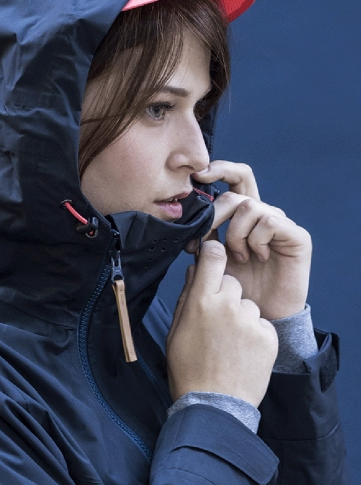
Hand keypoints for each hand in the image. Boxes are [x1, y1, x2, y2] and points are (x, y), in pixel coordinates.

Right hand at [167, 241, 277, 406]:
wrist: (214, 405)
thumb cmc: (189, 369)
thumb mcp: (176, 330)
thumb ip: (187, 296)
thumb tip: (194, 271)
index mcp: (201, 301)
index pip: (214, 256)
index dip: (214, 253)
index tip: (214, 257)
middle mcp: (227, 305)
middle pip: (232, 282)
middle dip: (226, 295)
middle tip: (218, 321)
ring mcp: (250, 320)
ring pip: (248, 304)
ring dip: (241, 316)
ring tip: (230, 343)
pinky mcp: (268, 336)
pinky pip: (261, 323)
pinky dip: (255, 334)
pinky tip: (243, 352)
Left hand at [189, 161, 311, 319]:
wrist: (260, 315)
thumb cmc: (237, 288)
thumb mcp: (212, 259)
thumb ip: (204, 235)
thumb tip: (188, 216)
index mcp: (242, 215)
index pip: (234, 178)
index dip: (218, 169)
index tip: (198, 175)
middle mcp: (263, 213)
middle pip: (237, 190)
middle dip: (215, 213)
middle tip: (205, 240)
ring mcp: (281, 223)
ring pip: (249, 206)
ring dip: (235, 234)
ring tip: (237, 257)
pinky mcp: (297, 236)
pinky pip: (269, 221)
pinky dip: (255, 240)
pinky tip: (255, 258)